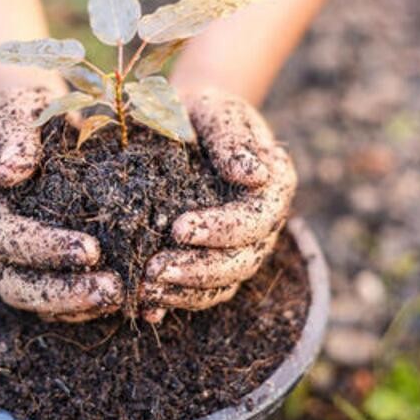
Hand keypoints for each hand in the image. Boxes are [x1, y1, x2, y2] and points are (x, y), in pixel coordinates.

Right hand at [0, 86, 123, 321]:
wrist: (36, 121)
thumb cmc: (30, 111)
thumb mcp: (21, 109)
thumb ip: (15, 136)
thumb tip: (9, 173)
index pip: (2, 235)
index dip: (43, 248)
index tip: (92, 250)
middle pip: (12, 281)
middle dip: (61, 291)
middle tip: (112, 290)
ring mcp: (3, 257)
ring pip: (29, 298)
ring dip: (72, 305)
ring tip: (119, 298)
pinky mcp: (29, 267)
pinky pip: (48, 299)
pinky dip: (78, 305)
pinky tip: (116, 299)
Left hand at [139, 89, 296, 322]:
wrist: (188, 125)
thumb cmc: (203, 113)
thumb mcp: (217, 112)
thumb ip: (233, 139)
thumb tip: (253, 174)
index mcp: (274, 184)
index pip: (255, 219)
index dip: (221, 230)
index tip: (179, 228)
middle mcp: (264, 223)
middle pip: (241, 261)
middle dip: (198, 269)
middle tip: (154, 270)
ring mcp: (242, 246)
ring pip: (223, 283)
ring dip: (186, 291)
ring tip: (146, 289)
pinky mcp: (215, 260)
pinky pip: (203, 290)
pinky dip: (177, 300)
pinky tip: (148, 307)